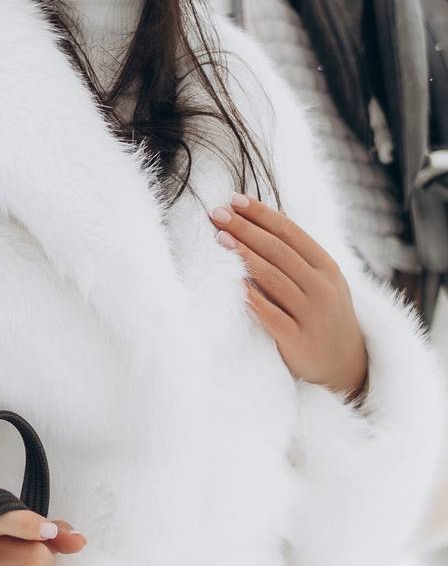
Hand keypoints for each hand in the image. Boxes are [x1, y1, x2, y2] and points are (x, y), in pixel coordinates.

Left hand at [209, 192, 368, 400]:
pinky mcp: (298, 340)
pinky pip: (271, 315)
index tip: (235, 199)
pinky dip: (252, 299)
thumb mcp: (323, 281)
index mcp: (327, 268)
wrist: (346, 365)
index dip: (261, 214)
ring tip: (220, 238)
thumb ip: (299, 255)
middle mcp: (322, 288)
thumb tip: (269, 217)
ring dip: (244, 255)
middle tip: (217, 212)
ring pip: (273, 278)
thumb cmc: (325, 315)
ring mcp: (312, 314)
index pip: (290, 233)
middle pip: (278, 251)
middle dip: (246, 228)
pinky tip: (234, 284)